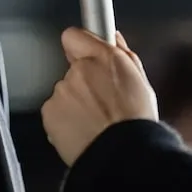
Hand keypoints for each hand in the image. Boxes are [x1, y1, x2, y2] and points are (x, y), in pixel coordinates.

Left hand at [40, 27, 158, 166]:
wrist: (122, 155)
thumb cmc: (135, 123)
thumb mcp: (141, 83)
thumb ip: (124, 55)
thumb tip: (114, 40)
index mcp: (104, 58)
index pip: (75, 35)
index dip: (80, 45)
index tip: (85, 52)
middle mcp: (80, 70)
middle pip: (73, 69)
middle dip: (84, 81)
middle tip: (101, 102)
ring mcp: (62, 90)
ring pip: (65, 91)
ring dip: (74, 102)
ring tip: (94, 121)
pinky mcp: (50, 111)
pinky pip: (55, 111)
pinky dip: (64, 120)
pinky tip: (82, 130)